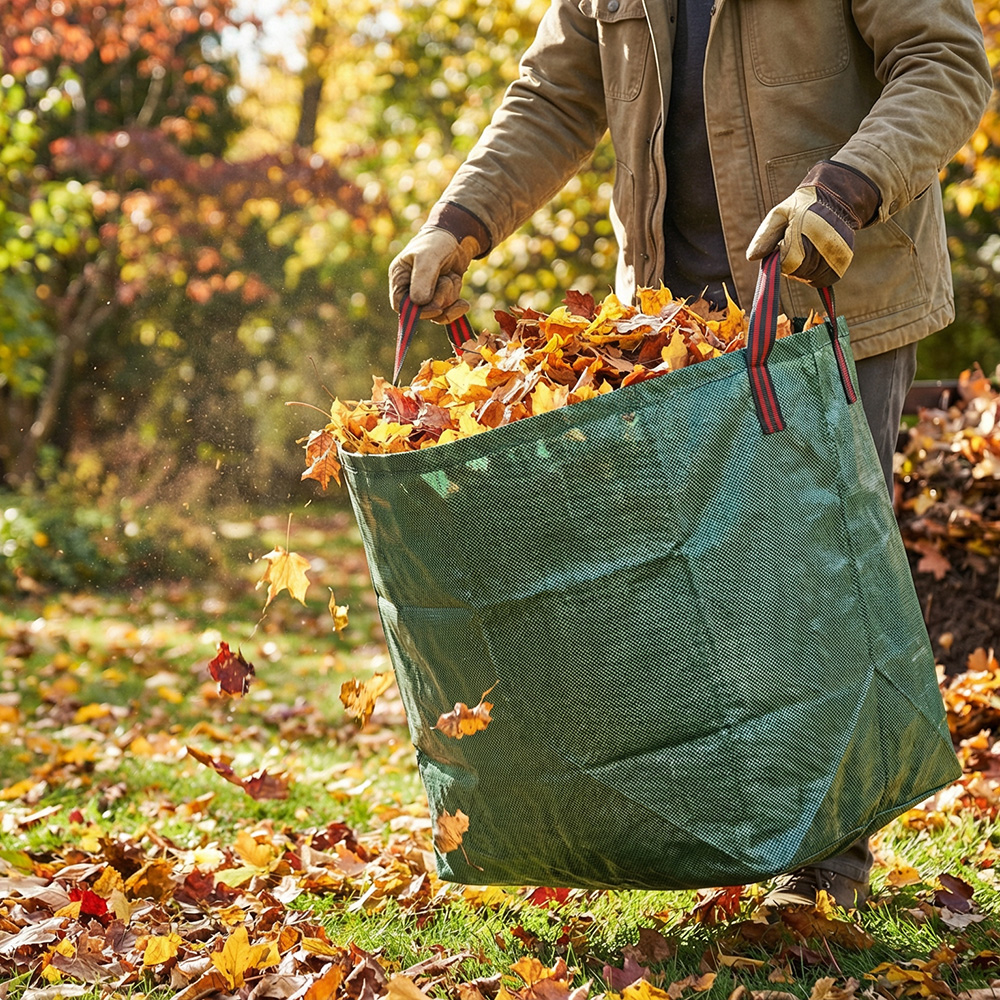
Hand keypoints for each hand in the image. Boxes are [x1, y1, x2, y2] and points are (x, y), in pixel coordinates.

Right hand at [388, 226, 479, 323]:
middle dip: (440, 299)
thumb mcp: (429, 257)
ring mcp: (426, 295)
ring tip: (452, 276)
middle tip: (447, 278)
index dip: (417, 311)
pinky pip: (447, 313)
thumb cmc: (438, 242)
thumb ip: (423, 279)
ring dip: (450, 297)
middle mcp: (410, 288)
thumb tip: (419, 303)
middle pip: (422, 311)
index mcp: (400, 276)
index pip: (400, 304)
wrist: (459, 238)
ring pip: (437, 312)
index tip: (436, 309)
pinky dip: (456, 306)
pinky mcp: (441, 298)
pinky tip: (464, 303)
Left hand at [746, 160, 879, 286]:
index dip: (781, 256)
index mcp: (807, 232)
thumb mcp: (778, 215)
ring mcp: (836, 254)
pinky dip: (815, 275)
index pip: (786, 263)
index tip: (783, 243)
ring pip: (809, 277)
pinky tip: (813, 260)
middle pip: (797, 272)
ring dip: (802, 269)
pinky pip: (822, 280)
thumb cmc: (800, 208)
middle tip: (795, 245)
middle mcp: (825, 245)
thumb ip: (764, 236)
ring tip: (805, 249)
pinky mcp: (842, 262)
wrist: (834, 201)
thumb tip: (752, 257)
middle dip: (791, 263)